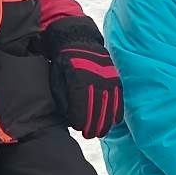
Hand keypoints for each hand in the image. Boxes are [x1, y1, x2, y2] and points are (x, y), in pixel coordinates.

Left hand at [47, 22, 123, 138]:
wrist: (78, 39)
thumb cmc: (63, 62)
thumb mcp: (56, 77)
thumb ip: (62, 97)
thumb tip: (70, 117)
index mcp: (78, 76)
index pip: (80, 103)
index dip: (80, 118)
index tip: (79, 128)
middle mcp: (95, 76)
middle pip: (96, 106)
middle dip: (94, 124)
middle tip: (90, 135)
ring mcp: (107, 75)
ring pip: (109, 102)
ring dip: (106, 120)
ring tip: (101, 132)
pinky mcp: (114, 75)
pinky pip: (119, 95)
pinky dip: (117, 109)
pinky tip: (115, 121)